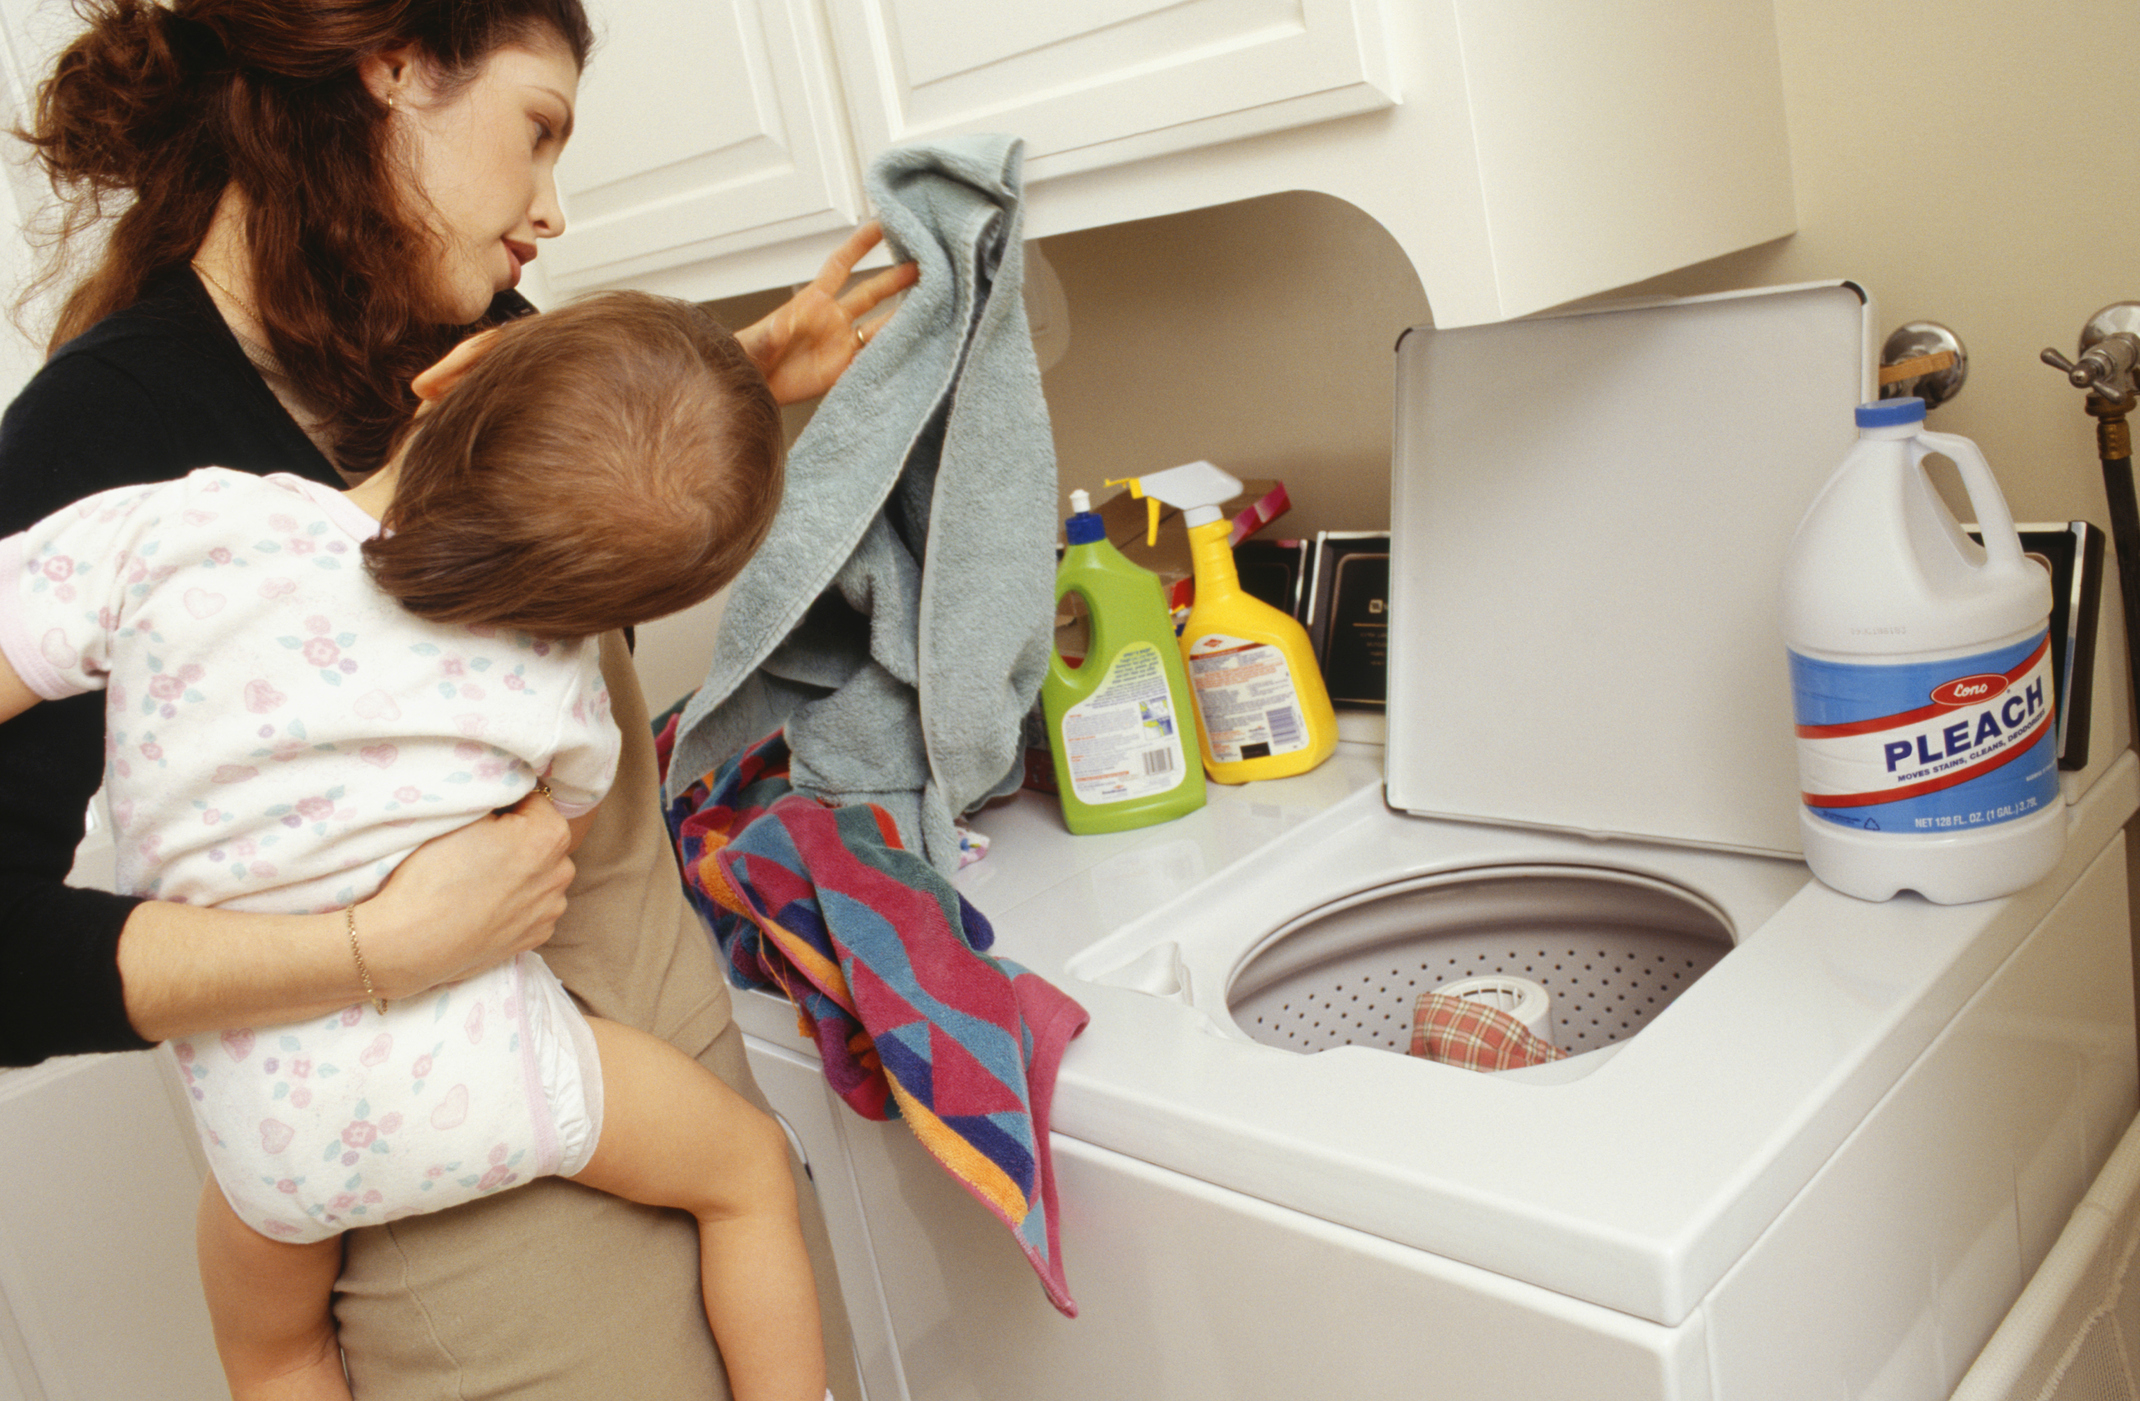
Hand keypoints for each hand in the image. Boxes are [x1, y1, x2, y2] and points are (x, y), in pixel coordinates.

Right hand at [358, 790, 575, 996]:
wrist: (410, 941)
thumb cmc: (434, 873)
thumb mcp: (466, 814)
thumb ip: (499, 797)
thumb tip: (507, 796)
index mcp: (550, 835)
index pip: (533, 801)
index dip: (502, 804)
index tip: (478, 820)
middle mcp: (561, 873)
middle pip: (540, 839)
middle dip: (516, 837)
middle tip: (474, 850)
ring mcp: (551, 909)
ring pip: (538, 874)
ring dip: (520, 871)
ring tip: (477, 882)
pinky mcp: (537, 937)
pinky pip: (532, 906)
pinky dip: (514, 902)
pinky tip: (483, 905)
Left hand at [738, 221, 918, 404]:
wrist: (752, 387)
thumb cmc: (750, 356)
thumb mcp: (756, 342)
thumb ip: (771, 334)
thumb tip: (780, 326)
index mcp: (812, 301)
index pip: (841, 265)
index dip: (860, 244)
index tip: (882, 224)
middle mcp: (833, 318)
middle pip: (871, 291)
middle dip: (897, 277)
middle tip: (924, 264)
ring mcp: (842, 342)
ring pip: (881, 322)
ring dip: (904, 312)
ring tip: (932, 301)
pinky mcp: (845, 368)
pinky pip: (876, 354)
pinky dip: (896, 347)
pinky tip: (916, 340)